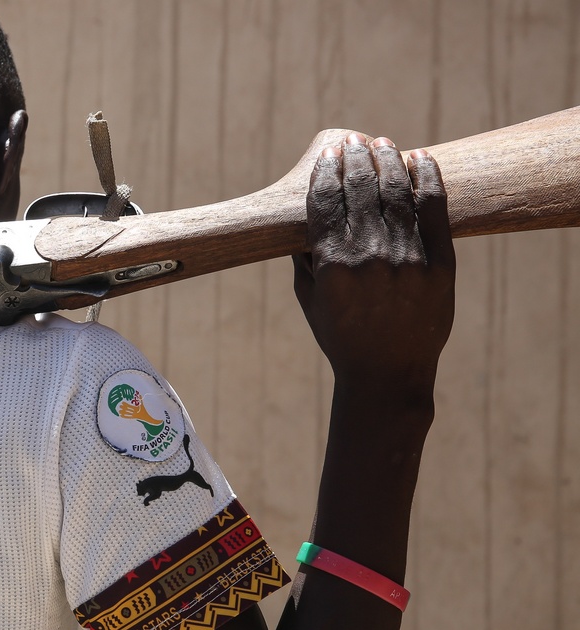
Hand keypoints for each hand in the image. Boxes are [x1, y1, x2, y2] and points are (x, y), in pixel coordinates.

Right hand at [293, 134, 455, 400]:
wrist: (387, 373)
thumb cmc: (340, 336)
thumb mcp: (309, 298)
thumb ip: (305, 256)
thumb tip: (305, 215)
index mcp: (331, 264)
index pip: (326, 200)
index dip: (327, 170)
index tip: (329, 153)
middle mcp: (368, 256)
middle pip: (361, 188)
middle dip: (357, 157)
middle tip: (355, 140)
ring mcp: (407, 258)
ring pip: (397, 191)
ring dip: (388, 159)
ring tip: (383, 143)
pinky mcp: (440, 264)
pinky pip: (433, 209)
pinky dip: (427, 178)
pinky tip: (419, 160)